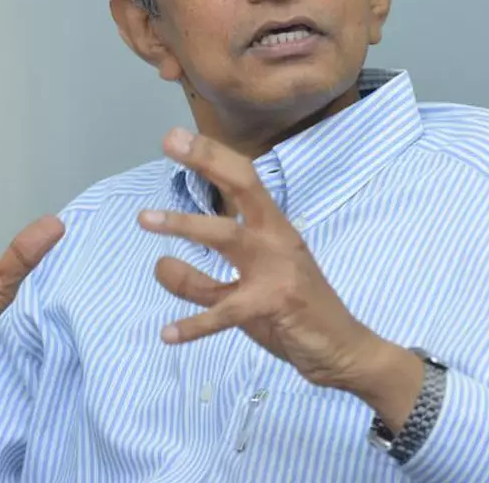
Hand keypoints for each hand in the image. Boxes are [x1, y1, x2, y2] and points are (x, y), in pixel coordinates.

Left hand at [137, 128, 390, 392]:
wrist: (343, 350)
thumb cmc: (297, 314)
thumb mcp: (244, 293)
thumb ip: (202, 281)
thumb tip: (159, 264)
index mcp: (274, 230)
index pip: (244, 181)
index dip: (211, 156)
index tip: (176, 137)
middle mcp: (277, 240)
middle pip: (242, 187)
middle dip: (206, 161)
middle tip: (169, 141)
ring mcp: (278, 269)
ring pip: (226, 236)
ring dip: (184, 224)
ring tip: (144, 218)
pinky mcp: (274, 304)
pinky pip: (226, 311)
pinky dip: (196, 324)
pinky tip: (169, 334)